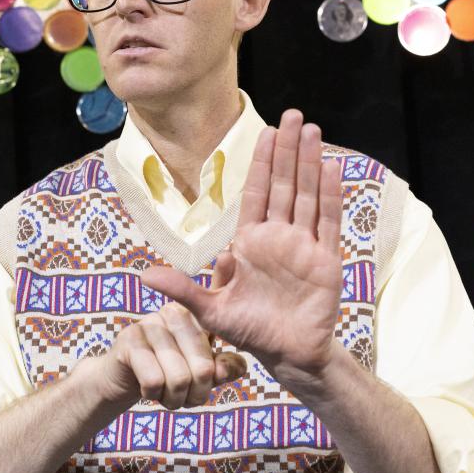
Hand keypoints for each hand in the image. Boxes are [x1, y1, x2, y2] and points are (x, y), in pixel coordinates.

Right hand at [93, 302, 247, 409]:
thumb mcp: (200, 372)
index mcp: (197, 316)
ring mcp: (150, 323)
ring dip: (172, 399)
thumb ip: (224, 368)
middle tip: (183, 399)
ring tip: (165, 394)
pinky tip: (147, 387)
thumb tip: (234, 368)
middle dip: (194, 396)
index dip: (212, 381)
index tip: (201, 385)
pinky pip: (153, 380)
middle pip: (203, 370)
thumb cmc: (167, 372)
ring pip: (178, 378)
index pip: (219, 356)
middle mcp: (174, 313)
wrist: (122, 377)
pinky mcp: (129, 338)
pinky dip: (152, 394)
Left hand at [141, 109, 343, 392]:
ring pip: (307, 195)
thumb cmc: (250, 332)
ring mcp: (303, 245)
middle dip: (288, 150)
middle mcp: (278, 237)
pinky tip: (331, 169)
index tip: (265, 132)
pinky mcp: (326, 259)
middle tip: (294, 116)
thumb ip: (183, 290)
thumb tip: (142, 276)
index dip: (262, 162)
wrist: (288, 356)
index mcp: (250, 241)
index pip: (256, 192)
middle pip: (284, 184)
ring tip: (312, 131)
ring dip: (310, 163)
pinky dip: (330, 196)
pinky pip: (328, 222)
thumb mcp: (211, 310)